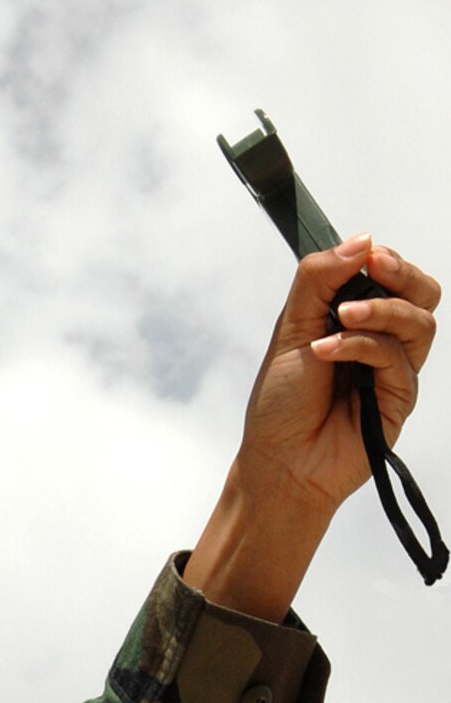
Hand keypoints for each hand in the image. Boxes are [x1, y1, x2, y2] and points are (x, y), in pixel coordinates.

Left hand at [186, 235, 439, 620]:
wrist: (278, 462)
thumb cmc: (282, 402)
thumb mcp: (291, 327)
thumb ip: (319, 279)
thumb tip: (360, 241)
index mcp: (357, 320)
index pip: (392, 276)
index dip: (385, 260)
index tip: (367, 252)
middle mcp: (382, 343)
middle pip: (423, 295)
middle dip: (403, 274)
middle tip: (376, 266)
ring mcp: (394, 371)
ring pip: (419, 322)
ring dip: (380, 310)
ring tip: (341, 316)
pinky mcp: (400, 399)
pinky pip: (397, 359)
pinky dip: (361, 346)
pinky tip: (327, 352)